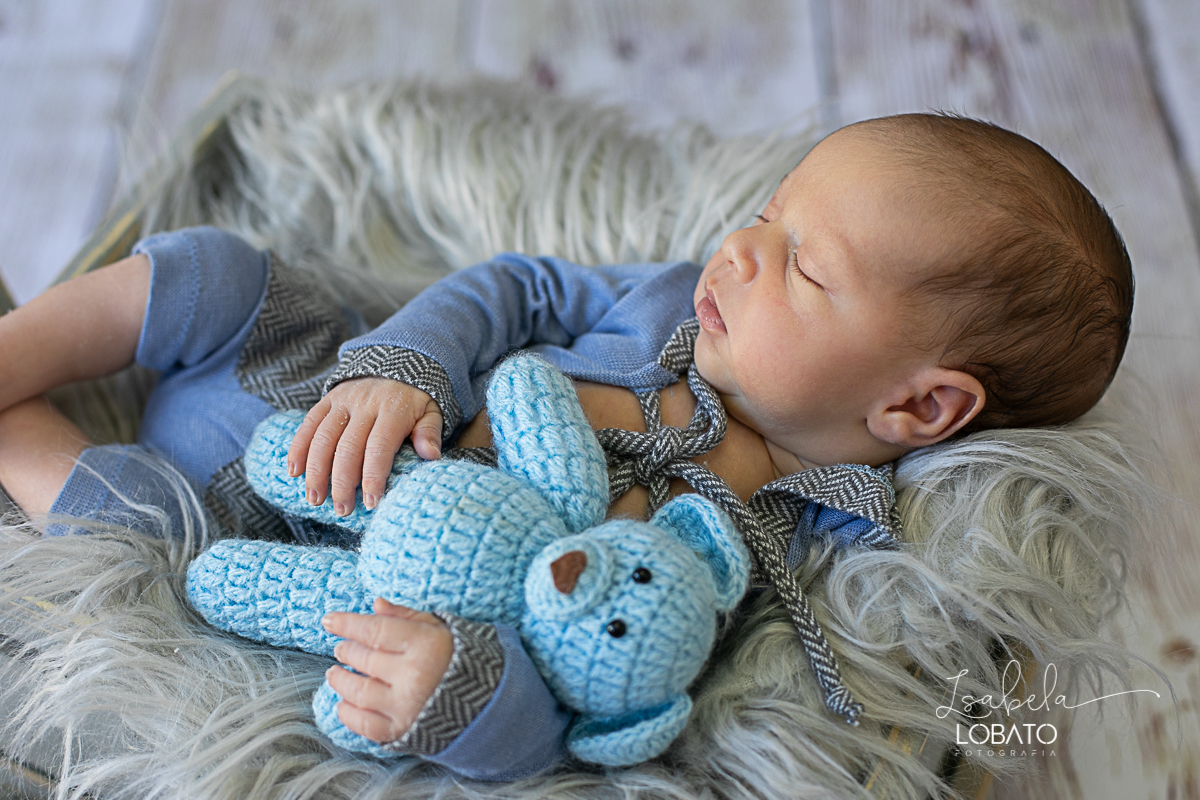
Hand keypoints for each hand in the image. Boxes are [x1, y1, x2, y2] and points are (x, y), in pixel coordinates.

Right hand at [287, 377, 442, 513]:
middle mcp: (366, 404)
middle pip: (348, 447)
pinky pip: (309, 423)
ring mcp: (344, 400)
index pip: (379, 446)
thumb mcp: (432, 411)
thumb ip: (430, 432)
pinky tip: (294, 471)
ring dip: (316, 471)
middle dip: (342, 482)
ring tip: (314, 499)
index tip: (370, 503)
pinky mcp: (328, 398)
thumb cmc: (416, 401)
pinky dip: (299, 447)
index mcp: (393, 409)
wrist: (399, 362)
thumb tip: (431, 456)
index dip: (373, 476)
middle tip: (341, 509)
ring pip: (324, 437)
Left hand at [322, 599, 453, 744]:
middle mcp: (413, 675)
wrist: (489, 702)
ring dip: (341, 680)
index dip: (348, 624)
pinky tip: (343, 704)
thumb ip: (406, 617)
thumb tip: (376, 605)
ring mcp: (406, 705)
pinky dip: (349, 714)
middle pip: (365, 659)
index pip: (375, 630)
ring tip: (335, 673)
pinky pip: (365, 725)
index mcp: (425, 644)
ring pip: (359, 691)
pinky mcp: (403, 730)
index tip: (329, 620)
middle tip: (341, 648)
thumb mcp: (440, 629)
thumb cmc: (463, 658)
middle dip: (347, 651)